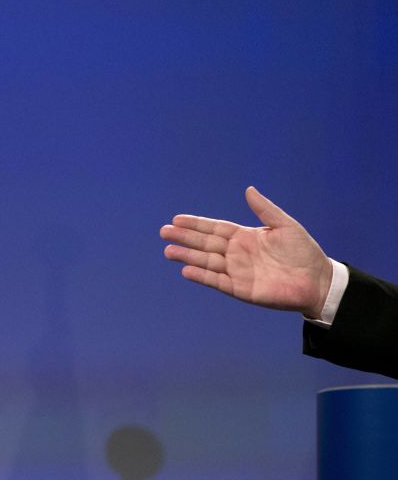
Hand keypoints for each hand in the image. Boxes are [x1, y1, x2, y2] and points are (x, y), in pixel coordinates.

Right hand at [160, 187, 332, 317]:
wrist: (317, 280)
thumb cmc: (304, 251)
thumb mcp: (285, 225)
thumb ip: (264, 209)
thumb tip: (248, 189)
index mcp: (245, 237)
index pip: (214, 229)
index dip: (196, 224)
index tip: (177, 219)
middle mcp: (237, 254)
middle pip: (205, 244)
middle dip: (185, 237)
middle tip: (163, 232)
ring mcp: (237, 272)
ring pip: (206, 262)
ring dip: (187, 257)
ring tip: (168, 251)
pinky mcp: (241, 290)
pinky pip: (217, 282)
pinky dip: (202, 277)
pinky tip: (187, 271)